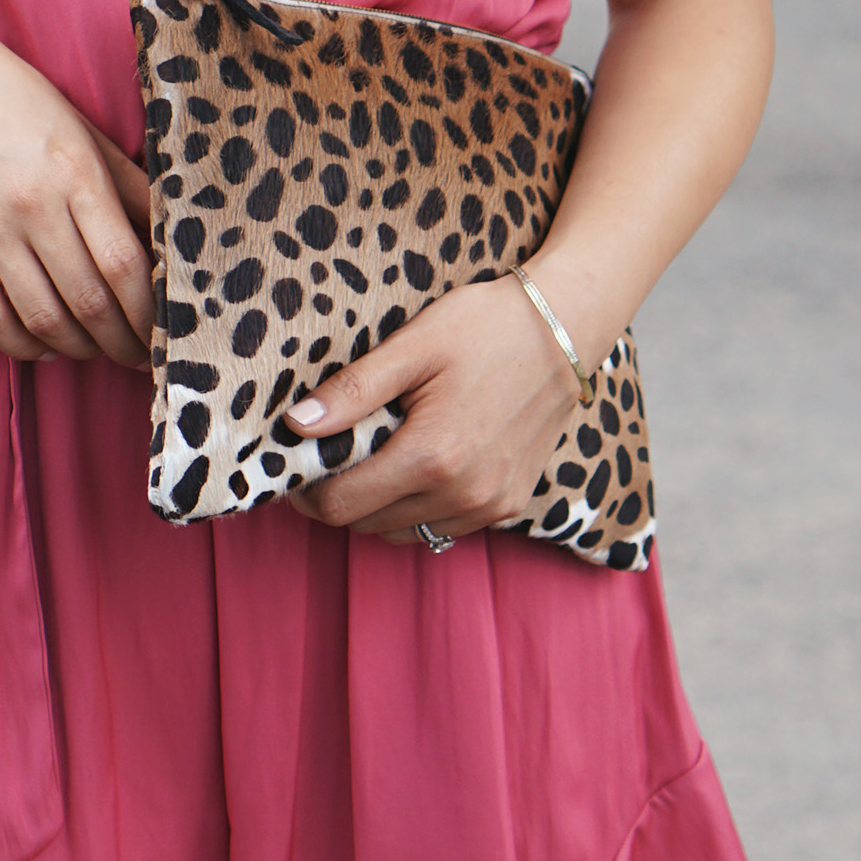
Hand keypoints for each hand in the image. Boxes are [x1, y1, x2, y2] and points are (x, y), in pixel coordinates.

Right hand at [0, 13, 154, 368]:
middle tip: (137, 354)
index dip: (149, 311)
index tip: (165, 330)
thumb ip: (130, 190)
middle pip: (87, 302)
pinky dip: (24, 346)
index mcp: (75, 171)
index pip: (123, 263)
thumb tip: (173, 247)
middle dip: (121, 342)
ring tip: (97, 348)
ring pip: (41, 319)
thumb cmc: (24, 106)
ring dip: (78, 350)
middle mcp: (29, 202)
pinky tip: (47, 344)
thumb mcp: (88, 135)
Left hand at [284, 273, 586, 543]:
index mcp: (431, 457)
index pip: (342, 505)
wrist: (564, 330)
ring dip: (379, 507)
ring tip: (376, 457)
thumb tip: (297, 425)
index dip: (309, 491)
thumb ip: (353, 391)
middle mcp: (462, 494)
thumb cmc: (484, 327)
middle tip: (334, 455)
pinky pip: (443, 527)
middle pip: (367, 525)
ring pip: (404, 533)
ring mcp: (490, 506)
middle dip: (340, 496)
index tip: (301, 464)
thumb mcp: (412, 347)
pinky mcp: (509, 504)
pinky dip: (418, 508)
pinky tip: (418, 466)